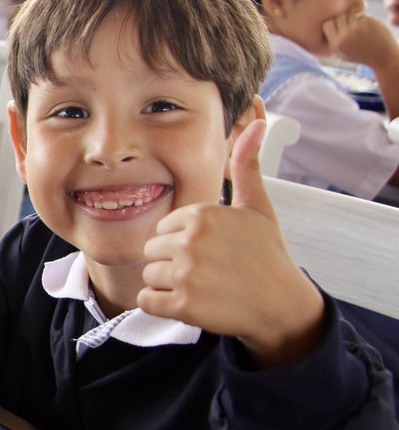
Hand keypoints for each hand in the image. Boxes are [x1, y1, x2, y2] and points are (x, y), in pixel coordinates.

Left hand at [138, 119, 324, 367]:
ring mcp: (186, 274)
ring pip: (149, 276)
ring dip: (169, 286)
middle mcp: (190, 241)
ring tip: (202, 287)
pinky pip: (146, 302)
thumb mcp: (258, 207)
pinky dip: (161, 306)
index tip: (211, 251)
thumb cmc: (268, 255)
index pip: (164, 228)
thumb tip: (257, 123)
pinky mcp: (183, 305)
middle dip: (173, 263)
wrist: (283, 305)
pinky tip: (190, 303)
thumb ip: (246, 166)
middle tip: (207, 272)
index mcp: (200, 214)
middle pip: (152, 251)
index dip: (183, 242)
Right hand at [323, 13, 398, 73]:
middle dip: (342, 21)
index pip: (327, 24)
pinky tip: (368, 30)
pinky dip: (364, 21)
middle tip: (348, 28)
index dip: (331, 25)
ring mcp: (359, 27)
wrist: (382, 57)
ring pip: (350, 15)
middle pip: (338, 17)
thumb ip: (333, 40)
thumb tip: (325, 25)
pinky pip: (362, 16)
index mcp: (337, 43)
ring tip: (358, 29)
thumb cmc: (360, 55)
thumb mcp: (341, 53)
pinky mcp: (370, 22)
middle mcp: (346, 34)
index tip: (336, 28)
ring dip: (353, 20)